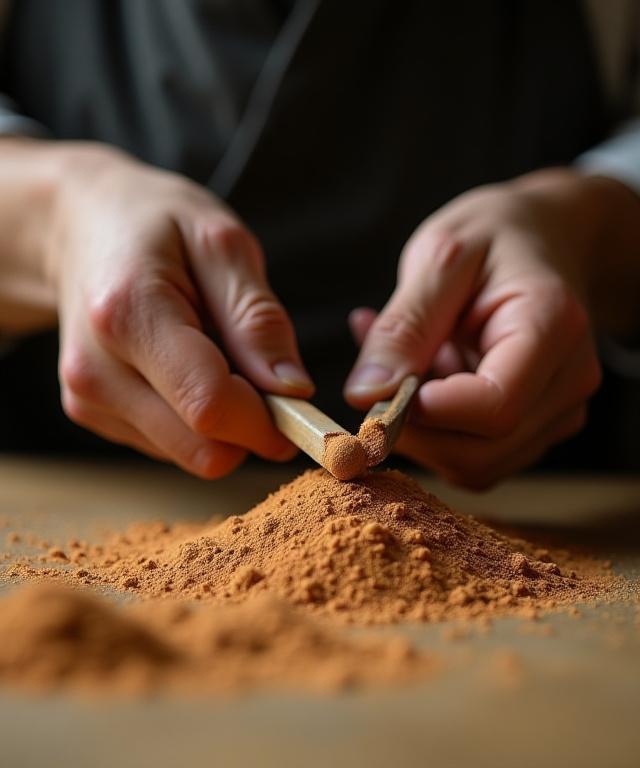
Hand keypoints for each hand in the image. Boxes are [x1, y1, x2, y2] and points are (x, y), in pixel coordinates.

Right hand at [48, 146, 312, 476]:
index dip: (269, 420)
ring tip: (214, 354)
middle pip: (203, 447)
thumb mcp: (222, 243)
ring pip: (192, 455)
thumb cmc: (157, 224)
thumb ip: (258, 319)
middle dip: (252, 426)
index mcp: (129, 313)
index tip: (302, 404)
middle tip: (264, 374)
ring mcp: (88, 398)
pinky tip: (186, 367)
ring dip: (226, 422)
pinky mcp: (91, 413)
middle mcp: (96, 369)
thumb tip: (294, 390)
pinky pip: (172, 446)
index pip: (211, 404)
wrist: (80, 226)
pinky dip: (196, 419)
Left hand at [344, 169, 630, 488]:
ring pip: (473, 464)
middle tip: (378, 372)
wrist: (543, 237)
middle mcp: (568, 381)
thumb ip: (403, 327)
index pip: (493, 408)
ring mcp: (557, 412)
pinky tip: (422, 375)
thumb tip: (365, 397)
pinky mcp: (536, 427)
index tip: (380, 385)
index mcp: (552, 327)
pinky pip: (472, 453)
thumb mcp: (440, 257)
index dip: (425, 412)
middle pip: (480, 454)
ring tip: (405, 361)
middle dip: (413, 429)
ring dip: (420, 427)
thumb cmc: (495, 235)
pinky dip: (433, 427)